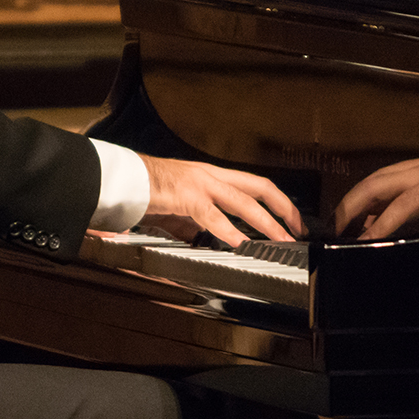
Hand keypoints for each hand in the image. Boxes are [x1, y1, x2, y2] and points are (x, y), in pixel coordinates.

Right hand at [139, 155, 303, 246]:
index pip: (254, 185)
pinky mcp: (185, 196)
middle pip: (260, 187)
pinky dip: (229, 230)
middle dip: (284, 208)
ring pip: (243, 201)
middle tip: (298, 229)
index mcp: (211, 176)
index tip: (290, 219)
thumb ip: (194, 222)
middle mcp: (211, 175)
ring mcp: (200, 183)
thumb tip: (203, 237)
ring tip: (281, 239)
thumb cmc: (144, 189)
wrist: (120, 178)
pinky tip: (240, 242)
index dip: (277, 202)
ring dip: (267, 222)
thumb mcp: (177, 208)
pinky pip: (212, 215)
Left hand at [334, 153, 418, 239]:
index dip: (352, 199)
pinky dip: (416, 237)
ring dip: (378, 226)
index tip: (336, 219)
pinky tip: (404, 248)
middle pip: (378, 184)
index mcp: (418, 168)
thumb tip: (370, 221)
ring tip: (363, 242)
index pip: (376, 179)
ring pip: (401, 204)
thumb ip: (404, 200)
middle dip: (352, 206)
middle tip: (337, 229)